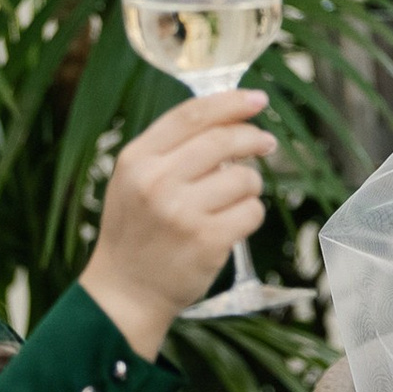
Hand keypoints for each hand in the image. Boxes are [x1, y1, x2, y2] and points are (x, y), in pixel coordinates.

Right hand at [82, 90, 273, 355]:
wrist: (126, 292)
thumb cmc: (136, 230)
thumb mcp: (135, 179)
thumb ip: (171, 147)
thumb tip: (232, 116)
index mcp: (137, 159)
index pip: (192, 114)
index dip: (231, 102)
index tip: (258, 99)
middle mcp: (157, 182)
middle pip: (224, 140)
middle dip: (254, 138)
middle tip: (266, 143)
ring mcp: (183, 213)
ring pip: (245, 178)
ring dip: (250, 185)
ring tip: (234, 199)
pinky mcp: (207, 241)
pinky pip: (251, 212)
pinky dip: (250, 215)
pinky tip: (232, 224)